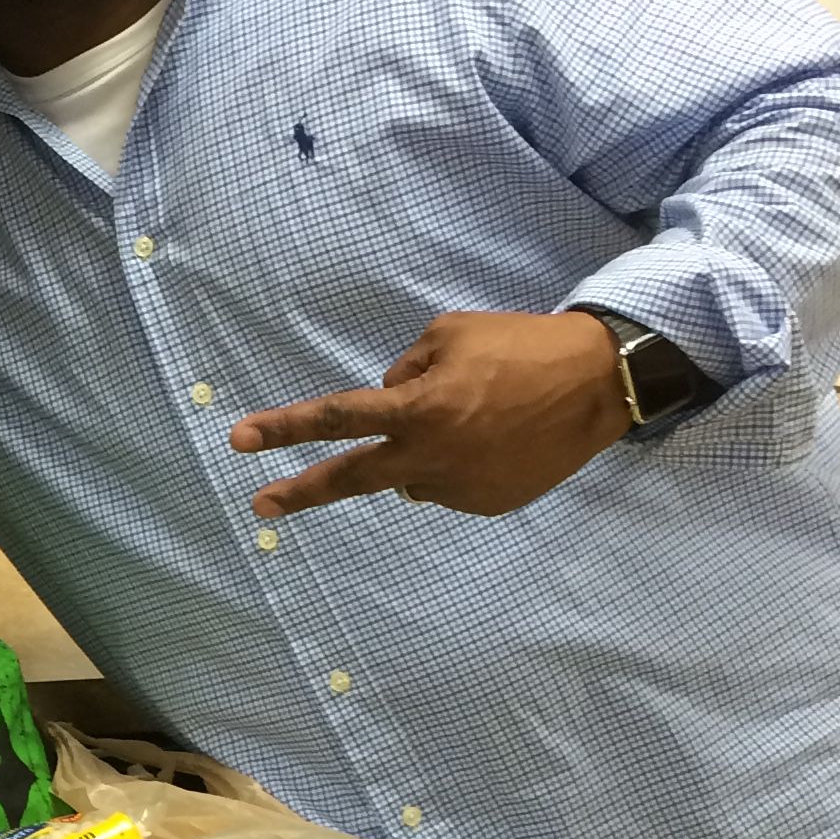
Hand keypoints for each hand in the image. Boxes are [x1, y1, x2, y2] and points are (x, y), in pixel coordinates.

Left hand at [230, 311, 629, 518]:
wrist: (598, 384)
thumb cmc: (521, 346)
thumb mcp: (450, 333)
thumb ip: (405, 371)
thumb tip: (386, 404)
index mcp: (417, 409)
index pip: (335, 419)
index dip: (284, 428)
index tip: (240, 440)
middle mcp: (429, 458)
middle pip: (350, 478)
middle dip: (300, 491)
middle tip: (262, 504)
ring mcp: (457, 488)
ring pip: (409, 474)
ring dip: (419, 450)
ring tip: (473, 418)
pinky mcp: (484, 504)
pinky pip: (448, 485)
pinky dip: (455, 463)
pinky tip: (494, 439)